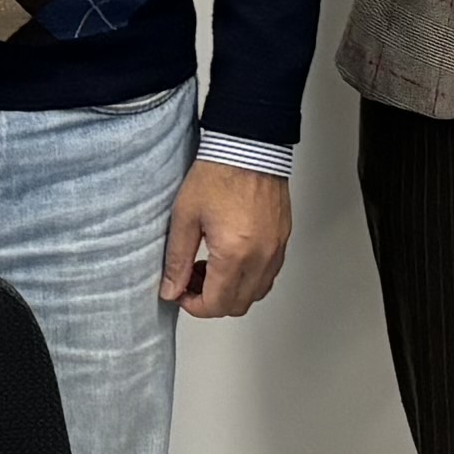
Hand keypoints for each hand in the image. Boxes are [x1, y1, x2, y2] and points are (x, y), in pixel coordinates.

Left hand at [163, 161, 290, 318]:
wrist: (248, 147)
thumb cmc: (219, 173)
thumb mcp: (185, 217)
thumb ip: (177, 259)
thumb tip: (171, 289)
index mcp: (235, 254)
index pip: (216, 304)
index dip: (194, 306)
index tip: (181, 293)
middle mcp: (261, 257)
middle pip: (238, 305)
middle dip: (211, 301)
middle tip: (192, 280)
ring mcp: (276, 249)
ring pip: (256, 293)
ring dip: (232, 291)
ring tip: (209, 267)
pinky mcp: (282, 240)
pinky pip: (268, 274)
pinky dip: (249, 277)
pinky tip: (230, 258)